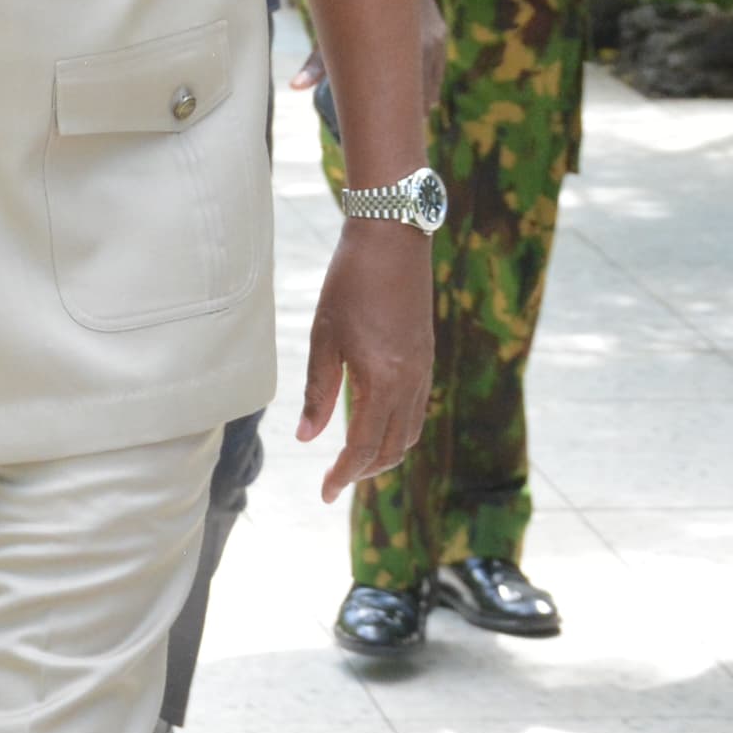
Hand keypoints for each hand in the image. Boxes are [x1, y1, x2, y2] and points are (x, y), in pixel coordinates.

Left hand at [297, 221, 435, 499]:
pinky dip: (397, 431)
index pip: (363, 447)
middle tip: (334, 481)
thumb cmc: (350, 282)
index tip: (325, 493)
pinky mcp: (425, 358)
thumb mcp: (324, 337)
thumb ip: (318, 392)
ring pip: (409, 433)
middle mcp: (411, 383)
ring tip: (353, 460)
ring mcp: (423, 371)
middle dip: (363, 472)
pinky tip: (373, 424)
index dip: (344, 475)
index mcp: (383, 382)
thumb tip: (306, 438)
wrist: (391, 239)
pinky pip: (416, 411)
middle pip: (391, 449)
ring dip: (383, 454)